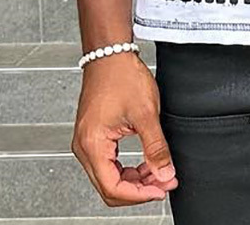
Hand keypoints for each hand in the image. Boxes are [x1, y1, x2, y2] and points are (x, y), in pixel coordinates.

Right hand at [71, 51, 178, 205]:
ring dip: (135, 179)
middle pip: (108, 187)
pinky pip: (109, 164)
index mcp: (92, 144)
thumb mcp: (146, 113)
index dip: (140, 194)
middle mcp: (84, 146)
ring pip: (109, 177)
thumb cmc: (122, 75)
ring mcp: (87, 141)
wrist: (111, 54)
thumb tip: (165, 173)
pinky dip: (128, 168)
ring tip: (159, 172)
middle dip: (139, 189)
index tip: (161, 190)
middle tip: (164, 182)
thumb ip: (156, 147)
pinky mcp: (94, 136)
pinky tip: (146, 163)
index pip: (113, 187)